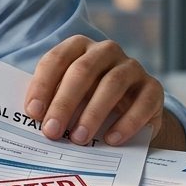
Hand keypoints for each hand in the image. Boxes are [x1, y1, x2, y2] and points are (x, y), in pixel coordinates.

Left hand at [23, 35, 178, 147]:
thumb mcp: (67, 95)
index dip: (42, 85)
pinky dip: (126, 123)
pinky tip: (111, 139)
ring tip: (79, 138)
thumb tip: (34, 120)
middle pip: (82, 71)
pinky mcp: (153, 87)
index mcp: (78, 46)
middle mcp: (106, 51)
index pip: (56, 60)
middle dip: (64, 103)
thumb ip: (50, 101)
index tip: (32, 113)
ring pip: (112, 84)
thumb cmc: (87, 98)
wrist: (130, 108)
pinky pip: (143, 102)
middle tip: (52, 131)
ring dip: (93, 113)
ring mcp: (131, 67)